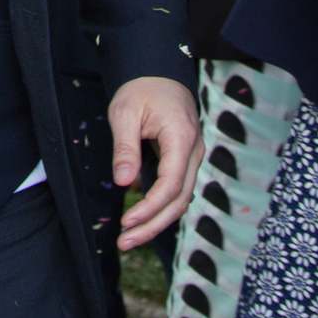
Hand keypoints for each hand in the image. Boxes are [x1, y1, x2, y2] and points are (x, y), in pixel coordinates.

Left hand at [108, 75, 200, 250]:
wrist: (159, 74)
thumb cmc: (141, 89)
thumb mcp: (125, 113)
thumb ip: (125, 148)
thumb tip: (124, 182)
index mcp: (181, 138)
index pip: (172, 184)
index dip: (150, 207)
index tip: (127, 221)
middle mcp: (194, 151)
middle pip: (180, 200)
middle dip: (153, 225)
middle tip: (125, 242)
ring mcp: (193, 157)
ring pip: (181, 199)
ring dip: (157, 222)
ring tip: (129, 239)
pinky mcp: (185, 162)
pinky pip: (177, 191)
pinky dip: (161, 209)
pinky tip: (141, 221)